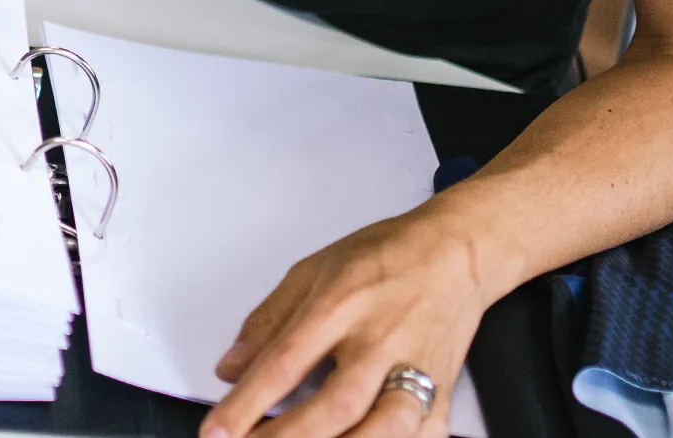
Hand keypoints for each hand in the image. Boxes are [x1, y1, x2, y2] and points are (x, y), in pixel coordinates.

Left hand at [200, 206, 492, 437]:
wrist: (456, 253)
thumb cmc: (384, 257)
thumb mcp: (312, 270)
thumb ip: (269, 321)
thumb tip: (231, 368)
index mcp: (340, 302)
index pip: (285, 361)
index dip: (246, 403)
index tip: (216, 431)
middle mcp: (379, 340)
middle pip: (333, 404)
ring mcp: (415, 370)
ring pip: (382, 428)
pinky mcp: (443, 395)